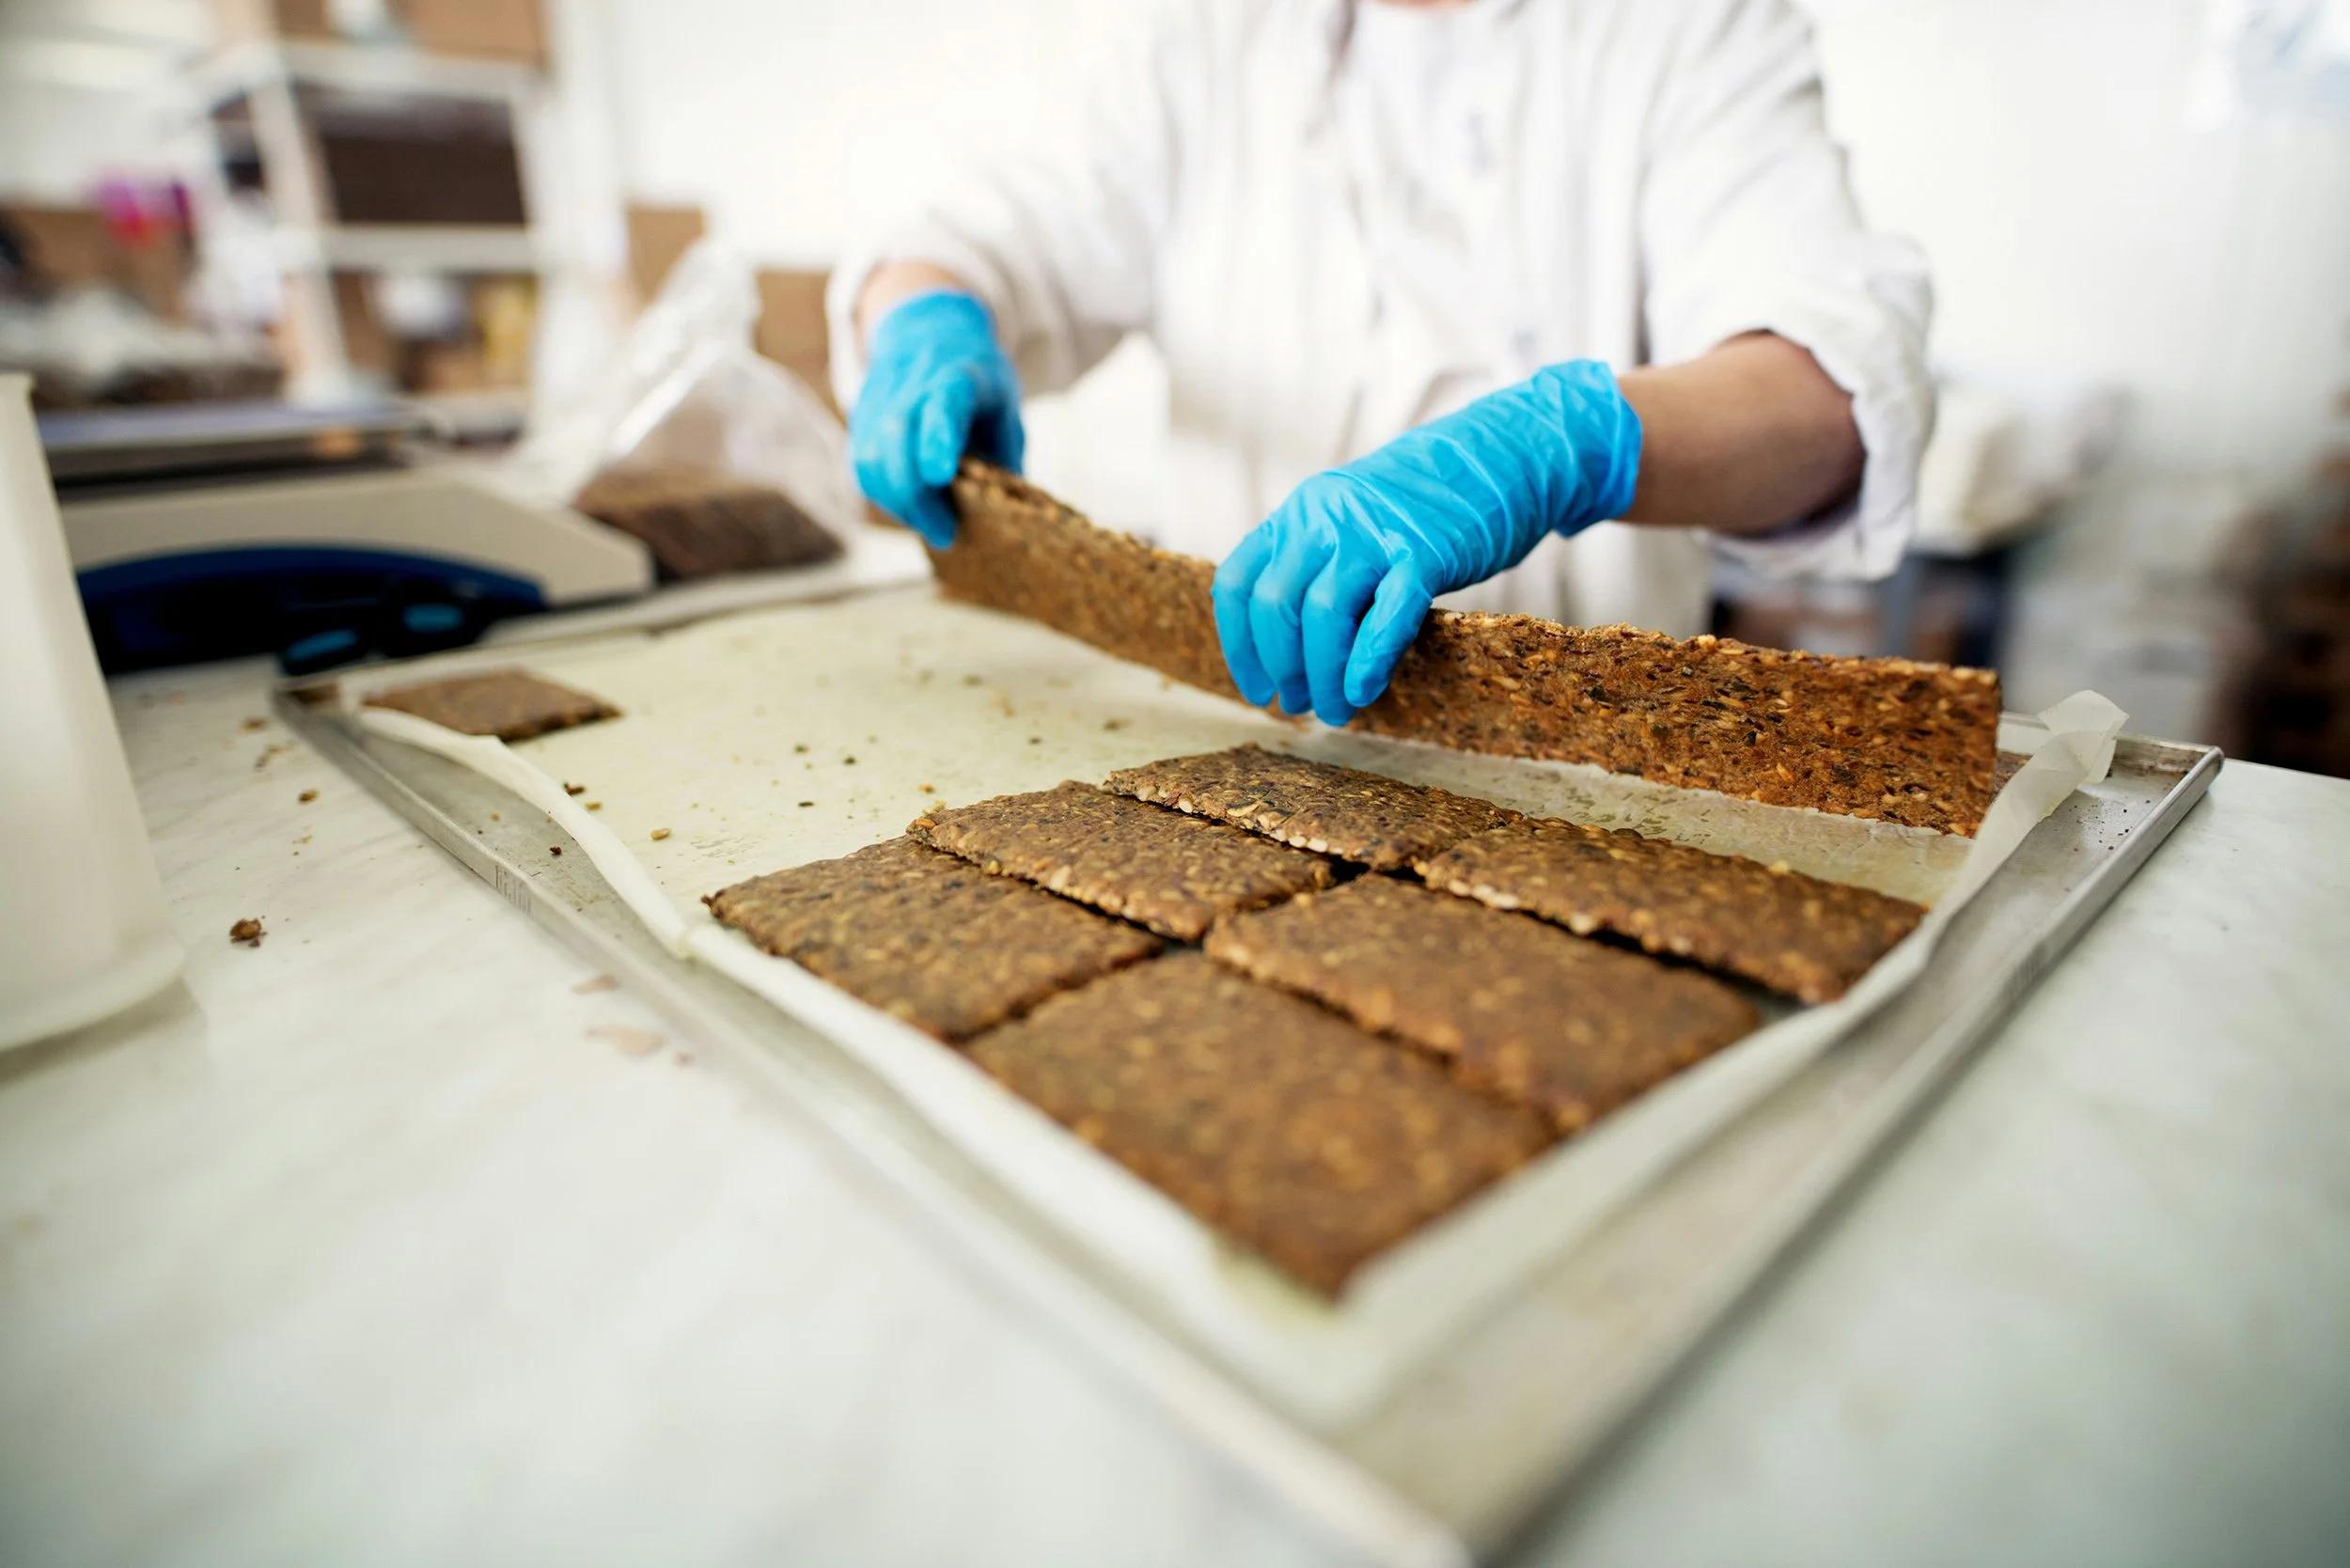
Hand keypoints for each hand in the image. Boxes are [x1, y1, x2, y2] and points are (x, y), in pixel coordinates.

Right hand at [849, 290, 1024, 546]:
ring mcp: (881, 395)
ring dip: (897, 501)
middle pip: (896, 435)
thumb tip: (1007, 517)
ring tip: (931, 522)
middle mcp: (914, 379)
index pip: (945, 401)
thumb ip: (1006, 455)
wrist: (929, 330)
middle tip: (945, 533)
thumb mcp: (1006, 408)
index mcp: (961, 373)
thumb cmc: (978, 382)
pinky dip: (882, 493)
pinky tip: (908, 507)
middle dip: (915, 495)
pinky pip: (861, 462)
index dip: (938, 436)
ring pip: (871, 454)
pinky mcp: (860, 414)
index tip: (939, 477)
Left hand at [1213, 361, 1641, 725]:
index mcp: (1300, 513)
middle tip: (1298, 705)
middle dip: (1281, 667)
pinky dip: (1368, 658)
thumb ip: (1320, 569)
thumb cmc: (1427, 507)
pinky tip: (1363, 691)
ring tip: (1335, 710)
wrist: (1502, 455)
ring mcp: (1375, 531)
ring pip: (1321, 612)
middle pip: (1275, 603)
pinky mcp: (1427, 550)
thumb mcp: (1354, 523)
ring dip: (1322, 674)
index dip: (1239, 644)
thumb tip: (1294, 654)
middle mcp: (1326, 517)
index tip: (1255, 687)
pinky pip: (1386, 611)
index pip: (1239, 582)